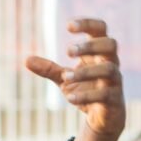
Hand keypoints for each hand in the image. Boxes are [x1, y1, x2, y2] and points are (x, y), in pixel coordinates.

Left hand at [25, 18, 125, 136]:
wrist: (103, 116)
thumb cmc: (85, 90)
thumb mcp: (64, 79)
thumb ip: (48, 69)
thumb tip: (26, 60)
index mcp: (98, 53)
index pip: (100, 30)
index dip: (88, 24)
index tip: (68, 26)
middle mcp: (110, 63)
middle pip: (110, 45)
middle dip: (90, 46)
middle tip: (68, 51)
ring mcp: (114, 81)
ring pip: (108, 69)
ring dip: (85, 72)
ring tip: (65, 76)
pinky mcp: (115, 99)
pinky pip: (105, 94)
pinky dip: (86, 96)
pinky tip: (69, 98)